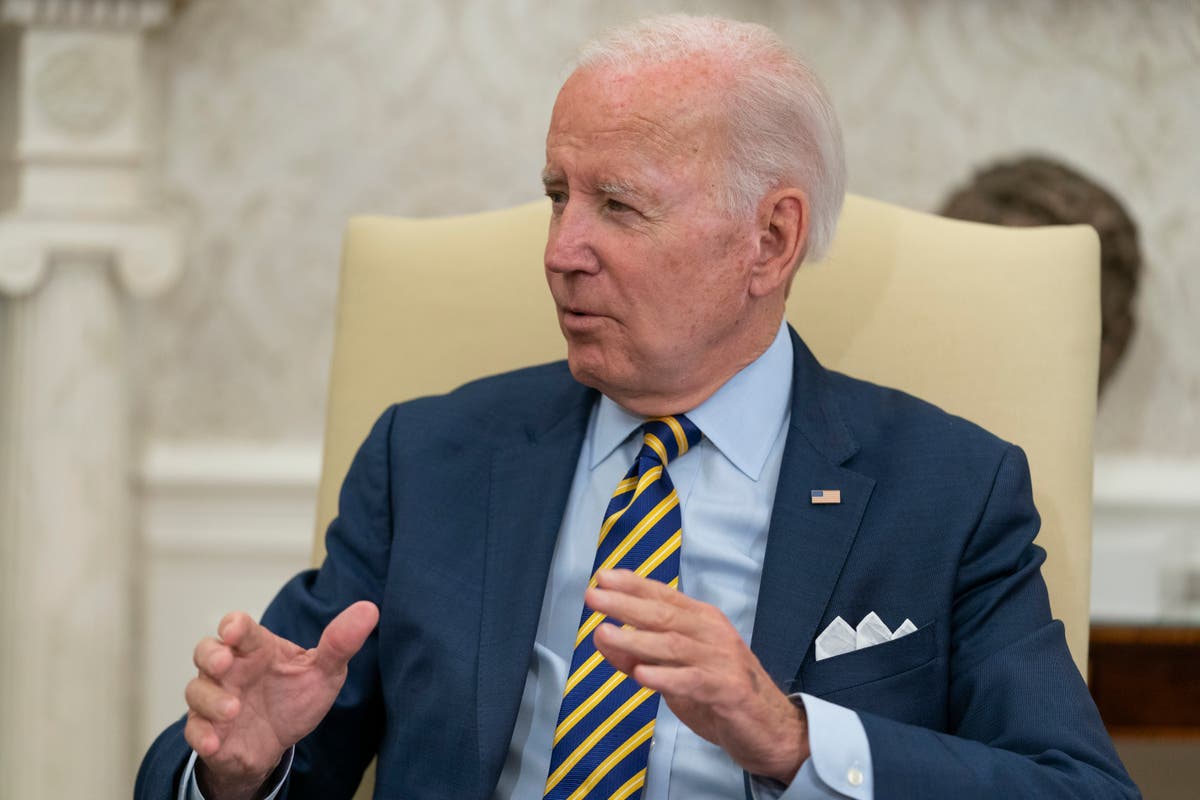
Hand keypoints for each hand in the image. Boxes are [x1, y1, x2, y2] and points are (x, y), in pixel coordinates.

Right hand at [184, 601, 378, 799]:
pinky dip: (202, 734)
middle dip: (210, 654)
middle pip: (205, 651)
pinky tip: (216, 741)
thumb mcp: (324, 672)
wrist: (277, 743)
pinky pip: (194, 730)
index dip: (234, 625)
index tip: (235, 630)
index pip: (239, 628)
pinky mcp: (207, 729)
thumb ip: (341, 643)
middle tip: (224, 663)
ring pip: (197, 690)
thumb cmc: (295, 698)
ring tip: (234, 710)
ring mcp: (215, 698)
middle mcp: (231, 669)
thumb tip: (369, 609)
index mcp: (257, 648)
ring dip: (211, 699)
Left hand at [588, 569, 808, 783]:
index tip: (603, 577)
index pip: (664, 596)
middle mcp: (712, 634)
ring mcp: (722, 661)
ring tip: (605, 633)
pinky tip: (641, 674)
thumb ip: (639, 654)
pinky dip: (666, 677)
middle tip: (594, 597)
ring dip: (636, 639)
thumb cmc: (721, 693)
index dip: (633, 585)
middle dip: (626, 604)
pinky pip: (693, 681)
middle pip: (664, 615)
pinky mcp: (729, 690)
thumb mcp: (674, 671)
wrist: (771, 729)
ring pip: (674, 645)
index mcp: (702, 621)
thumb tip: (601, 636)